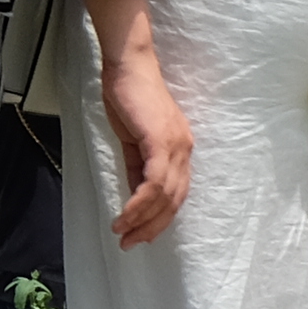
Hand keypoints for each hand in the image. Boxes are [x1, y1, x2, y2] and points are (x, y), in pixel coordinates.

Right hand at [89, 0, 191, 246]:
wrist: (127, 64)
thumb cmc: (127, 94)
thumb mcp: (132, 136)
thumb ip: (137, 164)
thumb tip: (135, 194)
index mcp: (179, 150)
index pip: (175, 194)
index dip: (160, 218)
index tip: (141, 235)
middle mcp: (184, 151)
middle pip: (174, 201)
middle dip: (153, 227)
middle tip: (131, 244)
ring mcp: (175, 147)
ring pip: (164, 196)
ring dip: (142, 220)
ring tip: (123, 234)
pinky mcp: (160, 142)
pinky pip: (153, 182)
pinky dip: (139, 203)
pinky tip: (125, 215)